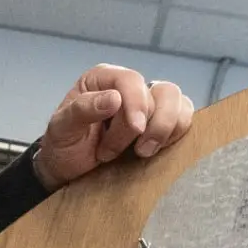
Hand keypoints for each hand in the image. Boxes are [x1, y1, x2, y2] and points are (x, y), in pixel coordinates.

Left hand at [26, 64, 194, 189]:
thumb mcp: (62, 128)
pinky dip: (176, 134)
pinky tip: (155, 150)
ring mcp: (149, 104)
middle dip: (150, 125)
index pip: (132, 80)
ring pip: (179, 102)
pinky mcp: (161, 122)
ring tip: (141, 153)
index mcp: (104, 79)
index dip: (138, 103)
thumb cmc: (64, 143)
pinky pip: (184, 119)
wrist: (69, 168)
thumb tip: (115, 98)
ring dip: (164, 130)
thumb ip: (83, 110)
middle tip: (129, 151)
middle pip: (163, 92)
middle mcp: (129, 86)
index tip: (136, 130)